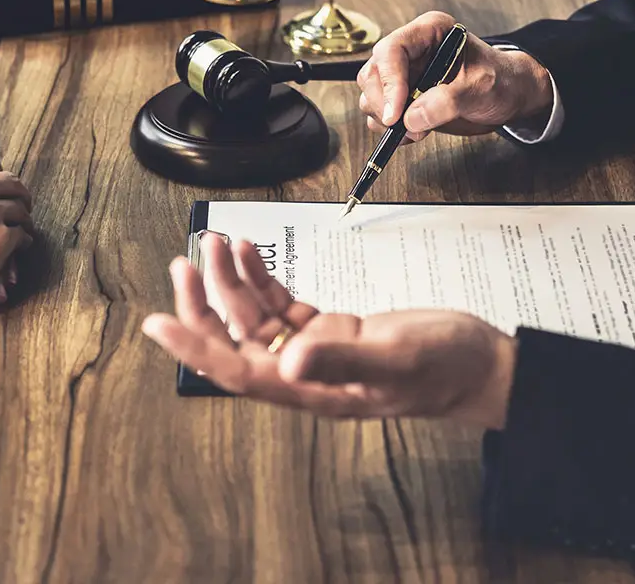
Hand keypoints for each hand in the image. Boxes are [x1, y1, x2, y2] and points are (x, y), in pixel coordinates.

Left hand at [142, 234, 516, 428]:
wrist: (476, 363)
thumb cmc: (444, 367)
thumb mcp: (396, 359)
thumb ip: (342, 361)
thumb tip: (287, 362)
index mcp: (312, 388)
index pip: (238, 370)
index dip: (195, 347)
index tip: (158, 324)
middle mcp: (305, 372)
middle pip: (236, 341)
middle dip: (205, 304)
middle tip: (185, 264)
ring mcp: (317, 350)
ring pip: (256, 317)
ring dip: (233, 281)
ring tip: (217, 245)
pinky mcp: (332, 331)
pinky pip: (284, 305)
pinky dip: (264, 278)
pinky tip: (251, 254)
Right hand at [357, 11, 552, 141]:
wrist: (510, 96)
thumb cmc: (501, 81)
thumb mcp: (481, 88)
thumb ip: (447, 102)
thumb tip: (411, 119)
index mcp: (428, 33)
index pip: (391, 51)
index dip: (389, 82)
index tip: (395, 114)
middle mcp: (410, 51)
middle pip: (372, 75)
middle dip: (385, 105)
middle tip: (407, 126)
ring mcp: (403, 76)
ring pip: (370, 97)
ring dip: (386, 121)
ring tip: (418, 131)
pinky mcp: (401, 99)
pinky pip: (378, 116)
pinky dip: (390, 131)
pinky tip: (413, 133)